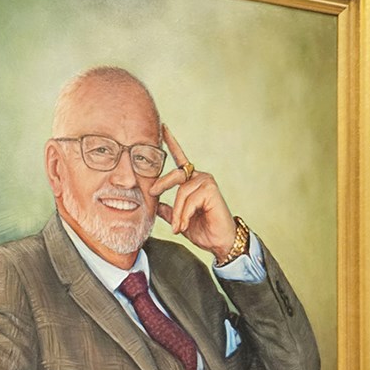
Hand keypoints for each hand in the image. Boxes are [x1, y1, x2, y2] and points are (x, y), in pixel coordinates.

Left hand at [149, 125, 236, 259]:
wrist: (218, 242)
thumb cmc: (202, 230)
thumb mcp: (179, 219)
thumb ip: (168, 210)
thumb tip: (154, 204)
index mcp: (190, 181)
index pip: (180, 159)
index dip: (171, 143)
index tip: (163, 126)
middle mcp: (199, 177)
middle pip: (174, 174)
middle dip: (161, 184)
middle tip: (150, 192)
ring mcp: (206, 181)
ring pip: (181, 192)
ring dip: (177, 213)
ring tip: (178, 227)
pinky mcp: (211, 189)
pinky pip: (188, 199)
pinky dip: (183, 214)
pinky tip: (185, 225)